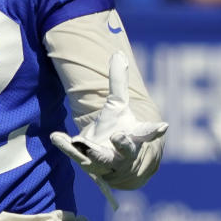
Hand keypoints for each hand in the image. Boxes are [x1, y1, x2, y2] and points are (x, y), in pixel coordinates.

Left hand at [51, 51, 167, 191]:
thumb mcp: (117, 106)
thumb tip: (118, 54)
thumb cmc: (117, 129)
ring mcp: (106, 163)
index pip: (146, 133)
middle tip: (119, 137)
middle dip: (123, 145)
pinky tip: (56, 136)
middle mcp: (123, 153)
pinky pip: (76, 156)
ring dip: (94, 153)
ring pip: (100, 160)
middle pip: (126, 151)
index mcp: (134, 136)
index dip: (154, 130)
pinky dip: (66, 147)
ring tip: (84, 144)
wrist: (110, 164)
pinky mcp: (88, 166)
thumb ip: (118, 83)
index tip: (163, 126)